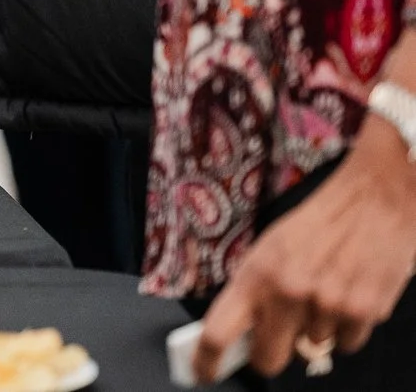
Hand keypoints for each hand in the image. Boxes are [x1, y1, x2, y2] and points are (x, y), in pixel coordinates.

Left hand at [197, 124, 415, 380]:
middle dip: (269, 353)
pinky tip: (349, 294)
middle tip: (276, 337)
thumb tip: (243, 330)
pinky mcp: (364, 313)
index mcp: (256, 275)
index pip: (219, 332)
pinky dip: (347, 327)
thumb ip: (257, 288)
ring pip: (313, 348)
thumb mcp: (271, 247)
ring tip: (326, 291)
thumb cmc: (318, 222)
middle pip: (268, 359)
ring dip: (316, 329)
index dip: (206, 361)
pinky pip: (347, 342)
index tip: (201, 374)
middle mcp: (288, 294)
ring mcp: (327, 306)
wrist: (373, 199)